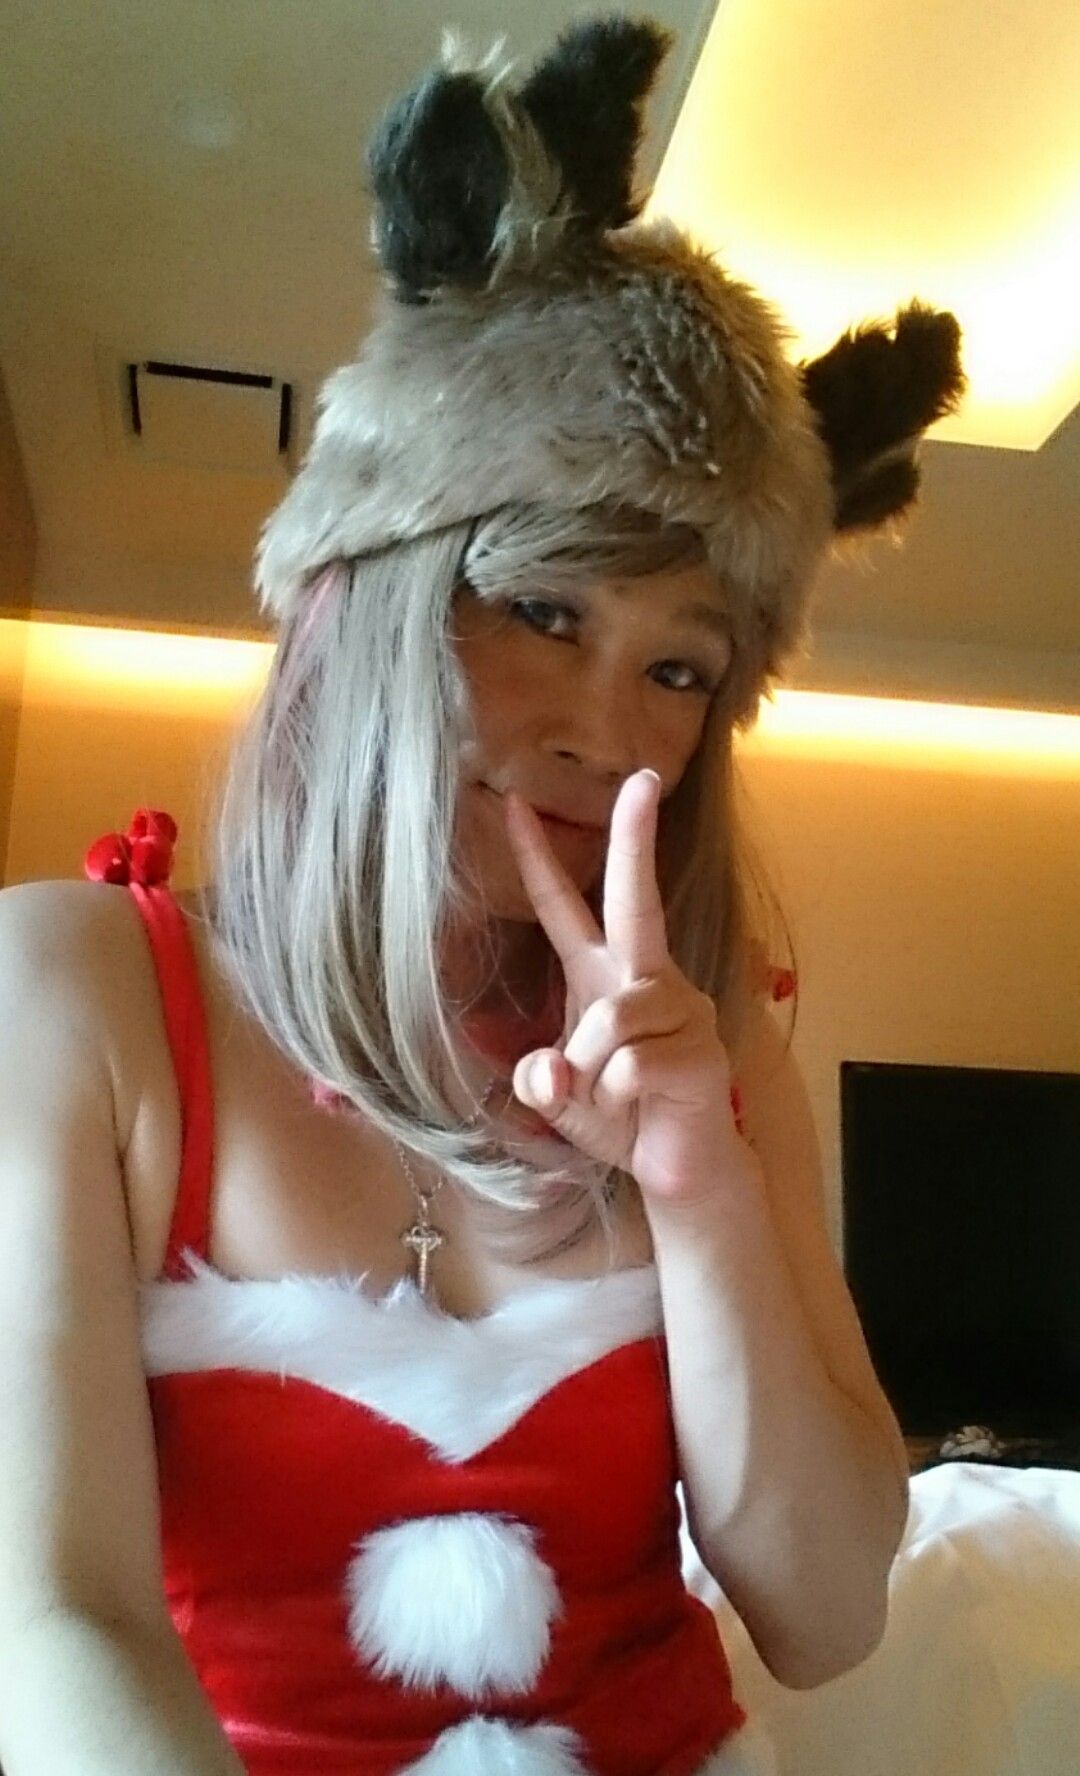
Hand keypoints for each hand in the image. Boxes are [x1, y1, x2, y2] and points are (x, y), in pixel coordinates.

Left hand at [501, 769, 746, 1209]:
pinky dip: (617, 1096)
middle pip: (637, 898)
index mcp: (604, 975)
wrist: (678, 1170)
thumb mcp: (559, 1097)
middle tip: (643, 779)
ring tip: (606, 1098)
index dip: (538, 857)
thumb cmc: (619, 1118)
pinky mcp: (701, 1048)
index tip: (516, 802)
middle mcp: (647, 978)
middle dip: (635, 838)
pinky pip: (632, 1064)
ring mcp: (682, 1008)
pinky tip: (638, 1108)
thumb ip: (539, 1079)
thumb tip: (550, 1068)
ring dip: (590, 1069)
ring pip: (609, 1017)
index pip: (566, 907)